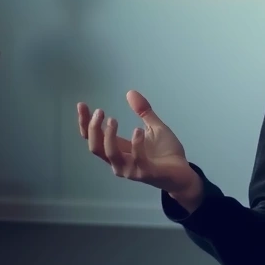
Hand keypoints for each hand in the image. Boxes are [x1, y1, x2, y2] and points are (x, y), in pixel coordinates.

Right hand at [77, 90, 200, 203]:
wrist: (183, 172)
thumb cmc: (166, 153)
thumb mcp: (154, 127)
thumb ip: (143, 112)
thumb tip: (130, 92)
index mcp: (119, 150)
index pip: (94, 138)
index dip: (85, 123)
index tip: (81, 105)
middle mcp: (119, 161)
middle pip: (95, 147)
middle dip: (92, 129)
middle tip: (99, 111)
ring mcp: (130, 169)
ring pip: (110, 154)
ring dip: (108, 136)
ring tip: (113, 119)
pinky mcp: (145, 173)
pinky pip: (136, 159)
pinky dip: (135, 144)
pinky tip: (138, 130)